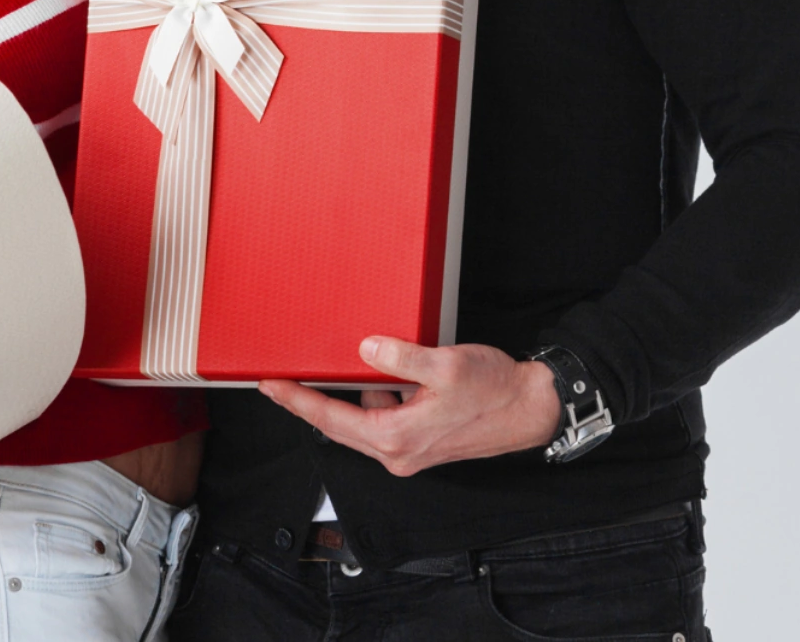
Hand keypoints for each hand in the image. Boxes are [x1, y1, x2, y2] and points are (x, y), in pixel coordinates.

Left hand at [259, 337, 560, 476]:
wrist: (529, 410)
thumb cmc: (494, 391)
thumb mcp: (445, 365)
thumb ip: (401, 357)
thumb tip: (366, 349)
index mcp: (397, 437)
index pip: (331, 418)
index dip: (297, 401)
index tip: (270, 386)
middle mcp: (398, 452)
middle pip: (338, 426)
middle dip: (307, 402)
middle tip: (276, 382)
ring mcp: (410, 449)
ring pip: (361, 421)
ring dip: (344, 398)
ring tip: (326, 369)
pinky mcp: (421, 439)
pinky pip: (383, 418)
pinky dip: (372, 397)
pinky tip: (374, 373)